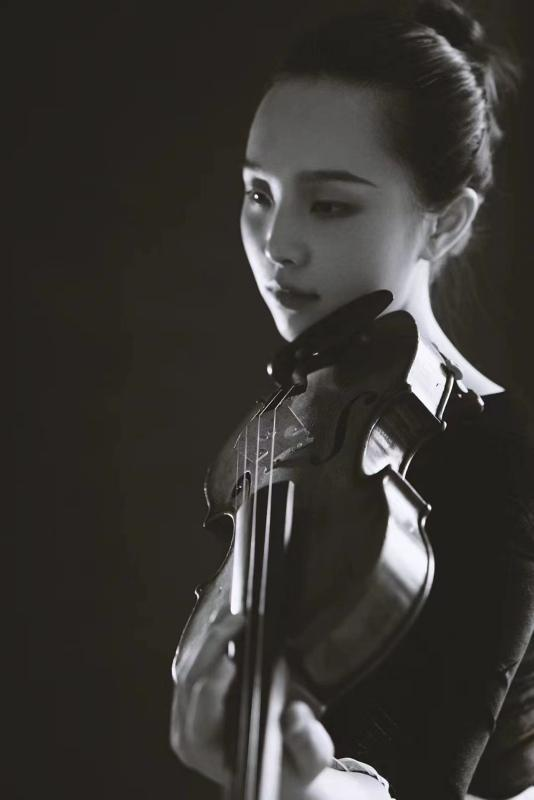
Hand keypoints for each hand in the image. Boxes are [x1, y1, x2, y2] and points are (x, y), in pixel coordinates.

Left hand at [170, 612, 334, 796]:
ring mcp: (184, 713)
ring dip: (210, 640)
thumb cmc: (290, 768)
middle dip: (213, 646)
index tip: (231, 662)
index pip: (202, 715)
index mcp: (210, 752)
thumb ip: (307, 744)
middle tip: (239, 620)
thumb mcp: (310, 762)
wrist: (277, 772)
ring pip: (186, 668)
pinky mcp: (188, 697)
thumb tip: (294, 716)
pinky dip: (208, 643)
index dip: (213, 686)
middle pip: (190, 681)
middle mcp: (188, 733)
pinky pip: (190, 664)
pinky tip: (229, 627)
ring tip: (235, 618)